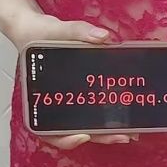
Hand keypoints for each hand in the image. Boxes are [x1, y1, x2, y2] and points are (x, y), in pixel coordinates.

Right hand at [8, 11, 137, 147]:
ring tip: (131, 131)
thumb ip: (78, 31)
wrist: (34, 28)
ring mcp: (68, 100)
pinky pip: (94, 107)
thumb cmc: (37, 34)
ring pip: (87, 124)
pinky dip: (109, 112)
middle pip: (75, 131)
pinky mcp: (80, 92)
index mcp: (39, 97)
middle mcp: (53, 105)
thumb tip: (103, 36)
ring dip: (107, 130)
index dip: (64, 138)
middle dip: (100, 136)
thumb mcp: (54, 29)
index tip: (83, 136)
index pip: (46, 130)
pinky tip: (126, 111)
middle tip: (123, 136)